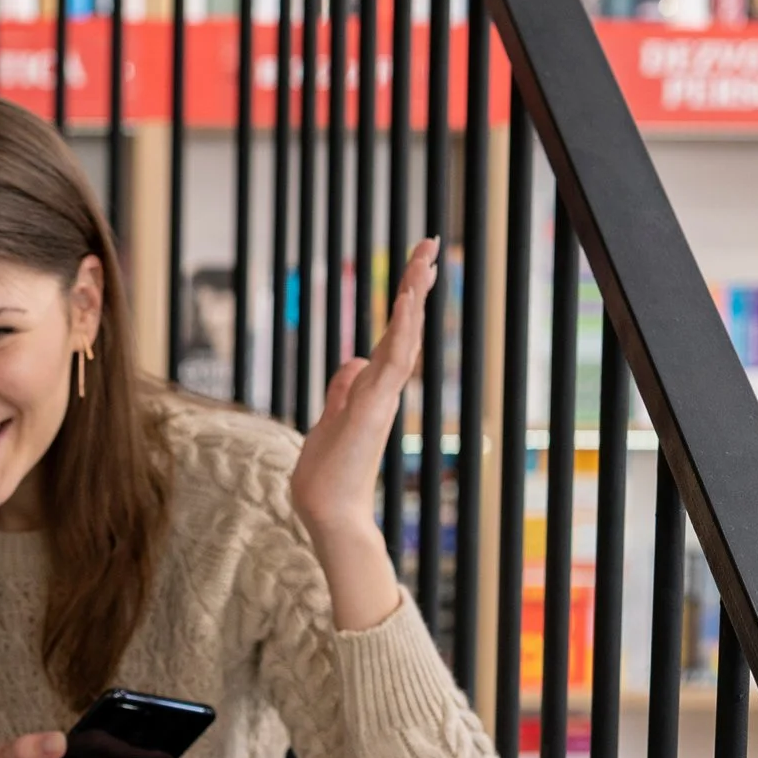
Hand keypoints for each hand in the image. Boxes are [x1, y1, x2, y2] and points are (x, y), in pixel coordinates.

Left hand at [288, 239, 435, 630]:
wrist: (328, 513)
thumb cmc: (326, 477)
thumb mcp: (328, 421)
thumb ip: (341, 391)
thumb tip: (351, 362)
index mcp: (372, 389)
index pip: (393, 335)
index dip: (404, 300)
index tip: (417, 266)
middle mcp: (383, 389)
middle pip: (405, 327)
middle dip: (416, 284)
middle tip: (431, 244)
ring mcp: (382, 397)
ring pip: (404, 337)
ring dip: (413, 296)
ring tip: (425, 257)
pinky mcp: (374, 408)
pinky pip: (393, 361)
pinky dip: (402, 329)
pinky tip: (408, 299)